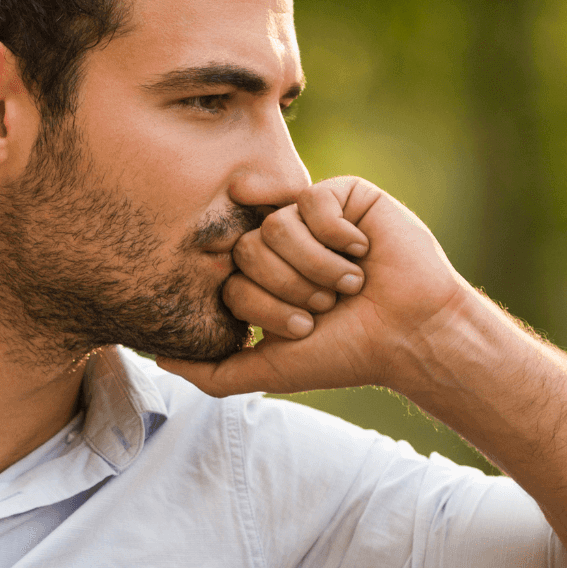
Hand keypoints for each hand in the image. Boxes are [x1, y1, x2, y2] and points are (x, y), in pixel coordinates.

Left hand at [158, 176, 474, 396]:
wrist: (409, 334)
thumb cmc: (346, 353)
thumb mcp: (271, 370)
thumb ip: (213, 372)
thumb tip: (158, 360)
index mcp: (262, 279)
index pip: (230, 281)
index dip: (266, 309)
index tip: (305, 327)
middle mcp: (281, 245)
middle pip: (248, 250)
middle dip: (291, 288)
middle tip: (328, 304)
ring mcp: (310, 217)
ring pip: (278, 227)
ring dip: (318, 268)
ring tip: (350, 284)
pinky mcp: (343, 195)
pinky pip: (312, 201)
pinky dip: (338, 237)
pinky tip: (363, 252)